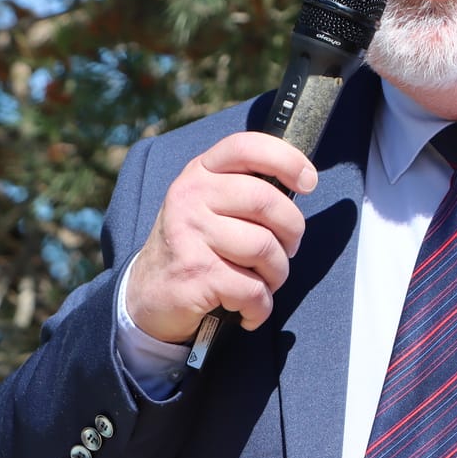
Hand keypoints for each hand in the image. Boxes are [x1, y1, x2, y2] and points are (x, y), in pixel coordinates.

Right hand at [123, 132, 318, 342]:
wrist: (147, 295)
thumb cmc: (196, 246)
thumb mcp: (210, 204)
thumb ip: (247, 188)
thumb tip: (302, 184)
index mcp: (201, 172)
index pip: (247, 147)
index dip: (287, 159)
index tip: (309, 182)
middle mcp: (190, 196)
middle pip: (266, 201)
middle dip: (292, 232)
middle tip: (286, 249)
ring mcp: (189, 233)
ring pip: (265, 248)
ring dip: (277, 274)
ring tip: (263, 282)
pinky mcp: (194, 273)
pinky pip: (253, 290)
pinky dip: (260, 307)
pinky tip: (248, 310)